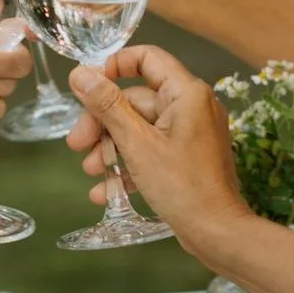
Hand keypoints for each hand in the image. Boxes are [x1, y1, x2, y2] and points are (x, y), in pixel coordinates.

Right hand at [66, 45, 249, 259]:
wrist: (217, 233)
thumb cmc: (181, 185)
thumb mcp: (137, 143)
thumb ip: (107, 106)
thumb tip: (80, 73)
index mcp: (186, 93)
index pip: (147, 58)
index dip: (114, 66)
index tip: (88, 88)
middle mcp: (192, 106)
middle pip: (136, 99)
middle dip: (103, 124)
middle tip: (76, 145)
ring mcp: (190, 133)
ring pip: (140, 128)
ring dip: (111, 148)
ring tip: (90, 171)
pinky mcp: (187, 157)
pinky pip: (152, 150)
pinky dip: (129, 165)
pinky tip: (103, 190)